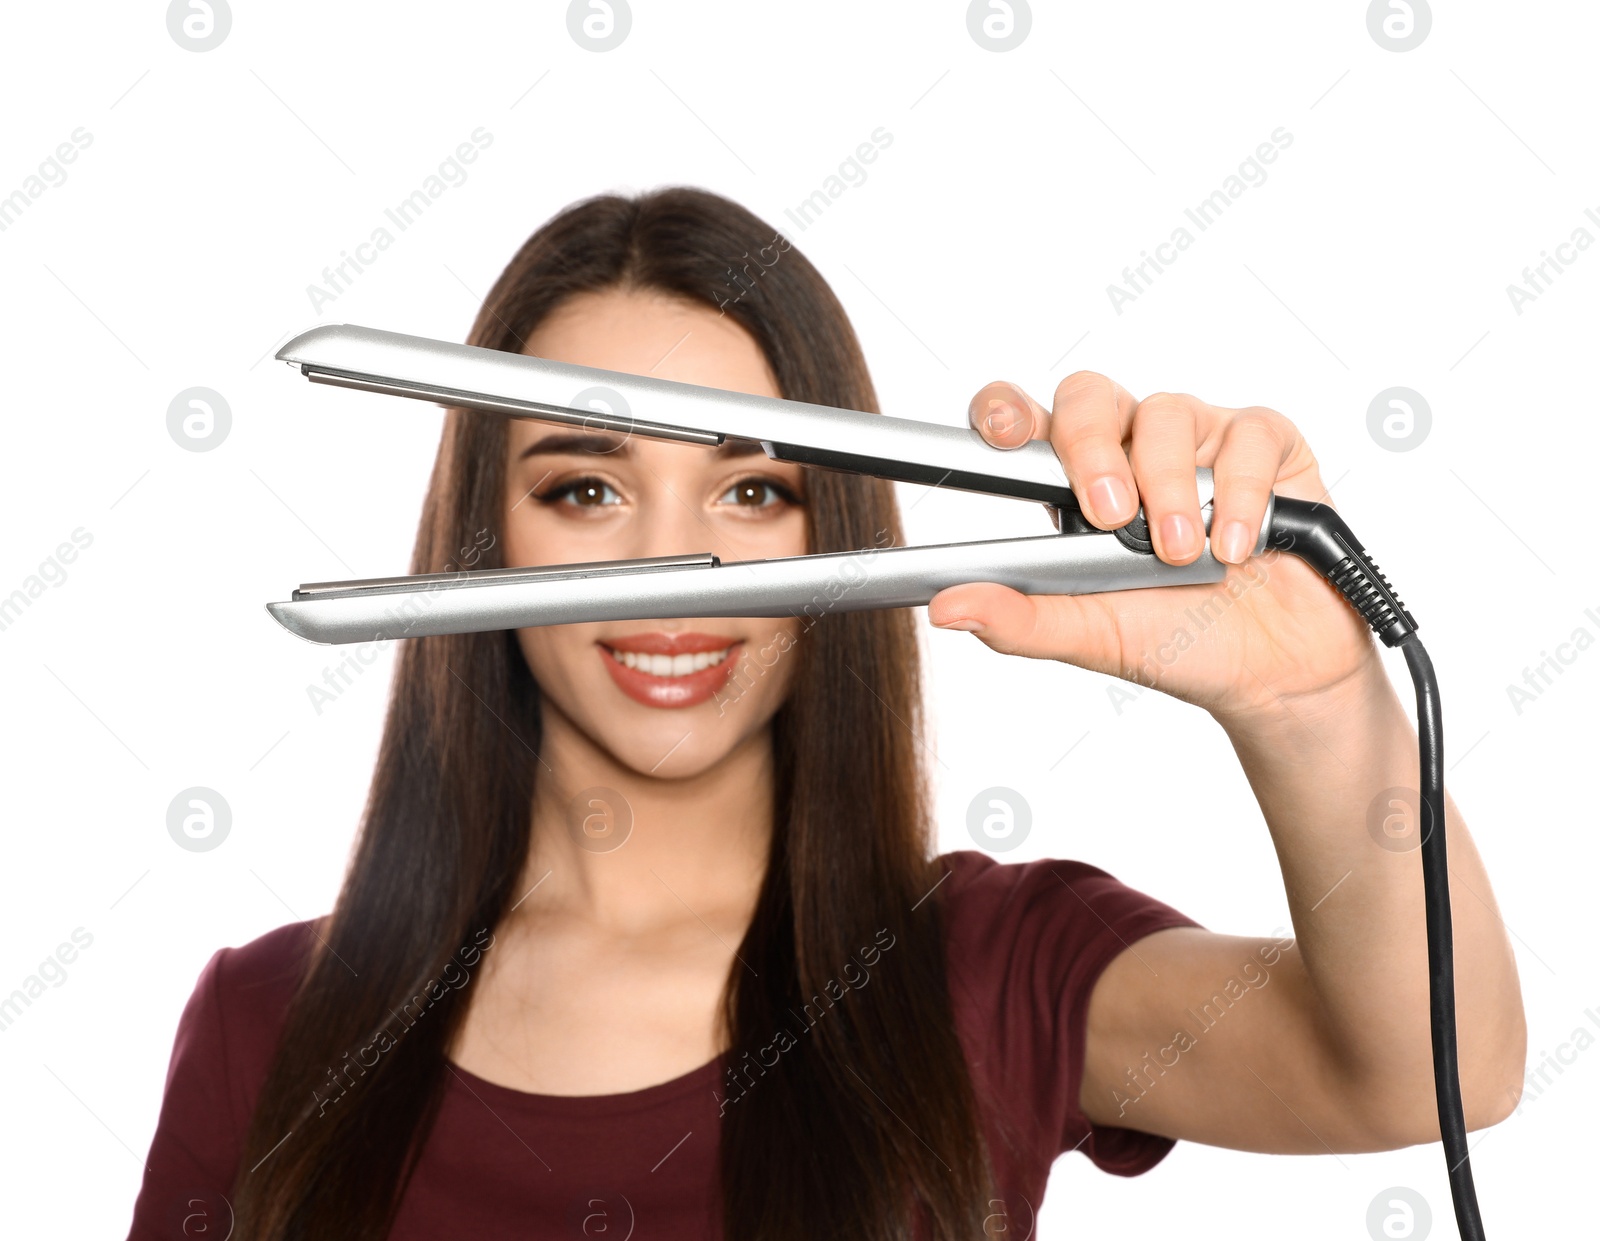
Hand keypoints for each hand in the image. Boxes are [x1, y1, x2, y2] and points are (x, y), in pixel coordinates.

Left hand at [925, 372, 1381, 722]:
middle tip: (1110, 514)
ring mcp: (1197, 438)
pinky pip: (1247, 435)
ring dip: (1170, 489)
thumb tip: (945, 608)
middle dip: (1092, 448)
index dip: (1005, 411)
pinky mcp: (1265, 442)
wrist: (1275, 671)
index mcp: (1074, 481)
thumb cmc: (1177, 639)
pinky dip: (1240, 494)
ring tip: (1181, 556)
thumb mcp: (1093, 636)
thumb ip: (1020, 619)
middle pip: (1088, 397)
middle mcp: (1130, 446)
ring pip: (1165, 414)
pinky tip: (1236, 547)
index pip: (1025, 421)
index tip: (1000, 434)